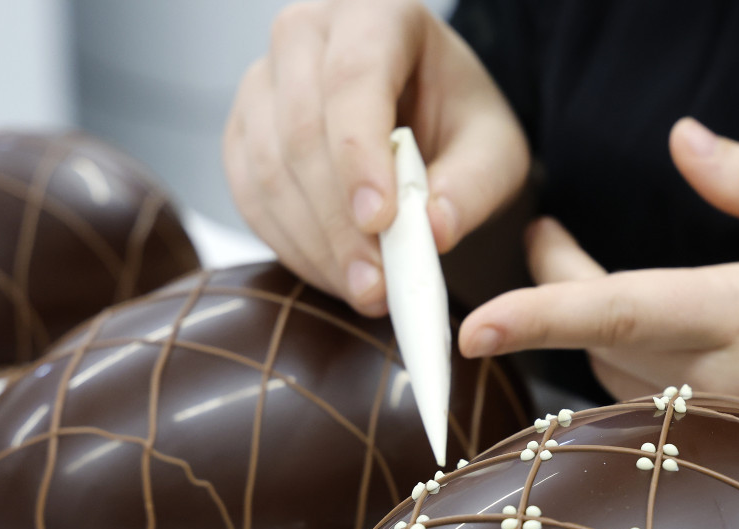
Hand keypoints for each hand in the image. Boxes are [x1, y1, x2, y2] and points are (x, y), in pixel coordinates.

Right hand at [225, 0, 528, 314]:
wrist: (428, 123)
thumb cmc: (462, 125)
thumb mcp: (495, 153)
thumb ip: (472, 188)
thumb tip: (433, 232)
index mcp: (377, 13)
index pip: (355, 79)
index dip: (360, 155)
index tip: (380, 222)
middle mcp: (306, 34)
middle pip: (302, 130)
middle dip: (339, 221)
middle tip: (377, 285)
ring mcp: (263, 82)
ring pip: (269, 170)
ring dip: (316, 244)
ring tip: (366, 291)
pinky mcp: (243, 133)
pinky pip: (251, 197)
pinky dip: (292, 246)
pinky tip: (336, 275)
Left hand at [461, 119, 738, 528]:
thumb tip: (684, 139)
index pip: (621, 311)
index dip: (540, 311)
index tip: (474, 321)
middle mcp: (719, 385)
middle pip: (597, 344)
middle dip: (554, 291)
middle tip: (549, 236)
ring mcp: (716, 438)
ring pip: (613, 386)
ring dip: (583, 333)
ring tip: (578, 279)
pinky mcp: (723, 468)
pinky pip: (642, 421)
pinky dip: (618, 375)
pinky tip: (634, 349)